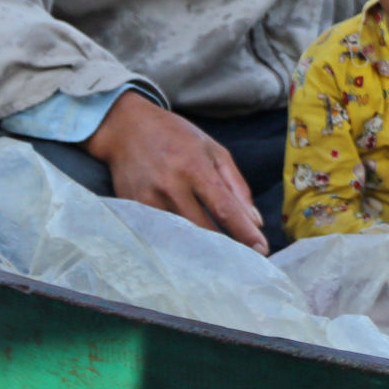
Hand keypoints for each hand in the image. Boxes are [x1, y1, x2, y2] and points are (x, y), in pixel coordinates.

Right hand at [86, 90, 267, 253]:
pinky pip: (161, 234)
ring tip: (222, 259)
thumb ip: (236, 185)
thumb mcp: (214, 150)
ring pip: (181, 236)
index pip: (224, 208)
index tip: (262, 250)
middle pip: (203, 229)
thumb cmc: (177, 137)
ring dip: (203, 249)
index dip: (244, 233)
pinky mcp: (132, 208)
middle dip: (226, 247)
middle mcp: (170, 185)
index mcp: (195, 167)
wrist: (126, 128)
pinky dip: (179, 243)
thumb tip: (255, 222)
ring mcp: (147, 199)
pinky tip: (191, 251)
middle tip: (245, 260)